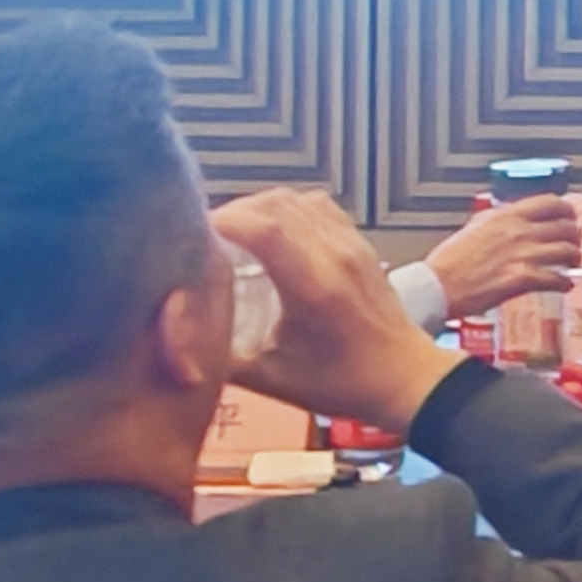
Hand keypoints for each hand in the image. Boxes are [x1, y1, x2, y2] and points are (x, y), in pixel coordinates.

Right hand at [213, 188, 460, 433]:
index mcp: (314, 285)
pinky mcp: (361, 243)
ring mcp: (352, 243)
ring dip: (262, 207)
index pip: (266, 228)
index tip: (193, 233)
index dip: (225, 220)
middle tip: (206, 235)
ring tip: (234, 232)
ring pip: (300, 199)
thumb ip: (223, 358)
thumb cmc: (341, 382)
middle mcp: (335, 254)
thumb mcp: (273, 379)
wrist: (404, 377)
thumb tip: (177, 343)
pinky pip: (320, 207)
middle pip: (279, 203)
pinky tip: (271, 234)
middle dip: (236, 211)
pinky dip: (289, 209)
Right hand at [424, 194, 581, 317]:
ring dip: (574, 258)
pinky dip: (564, 283)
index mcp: (507, 216)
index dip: (567, 210)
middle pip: (565, 227)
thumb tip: (507, 214)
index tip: (570, 217)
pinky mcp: (521, 279)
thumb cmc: (450, 260)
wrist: (438, 286)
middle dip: (575, 236)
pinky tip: (565, 286)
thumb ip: (496, 218)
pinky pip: (555, 278)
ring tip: (572, 264)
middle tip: (574, 244)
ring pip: (566, 251)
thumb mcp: (474, 226)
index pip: (551, 203)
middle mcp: (519, 231)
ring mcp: (522, 254)